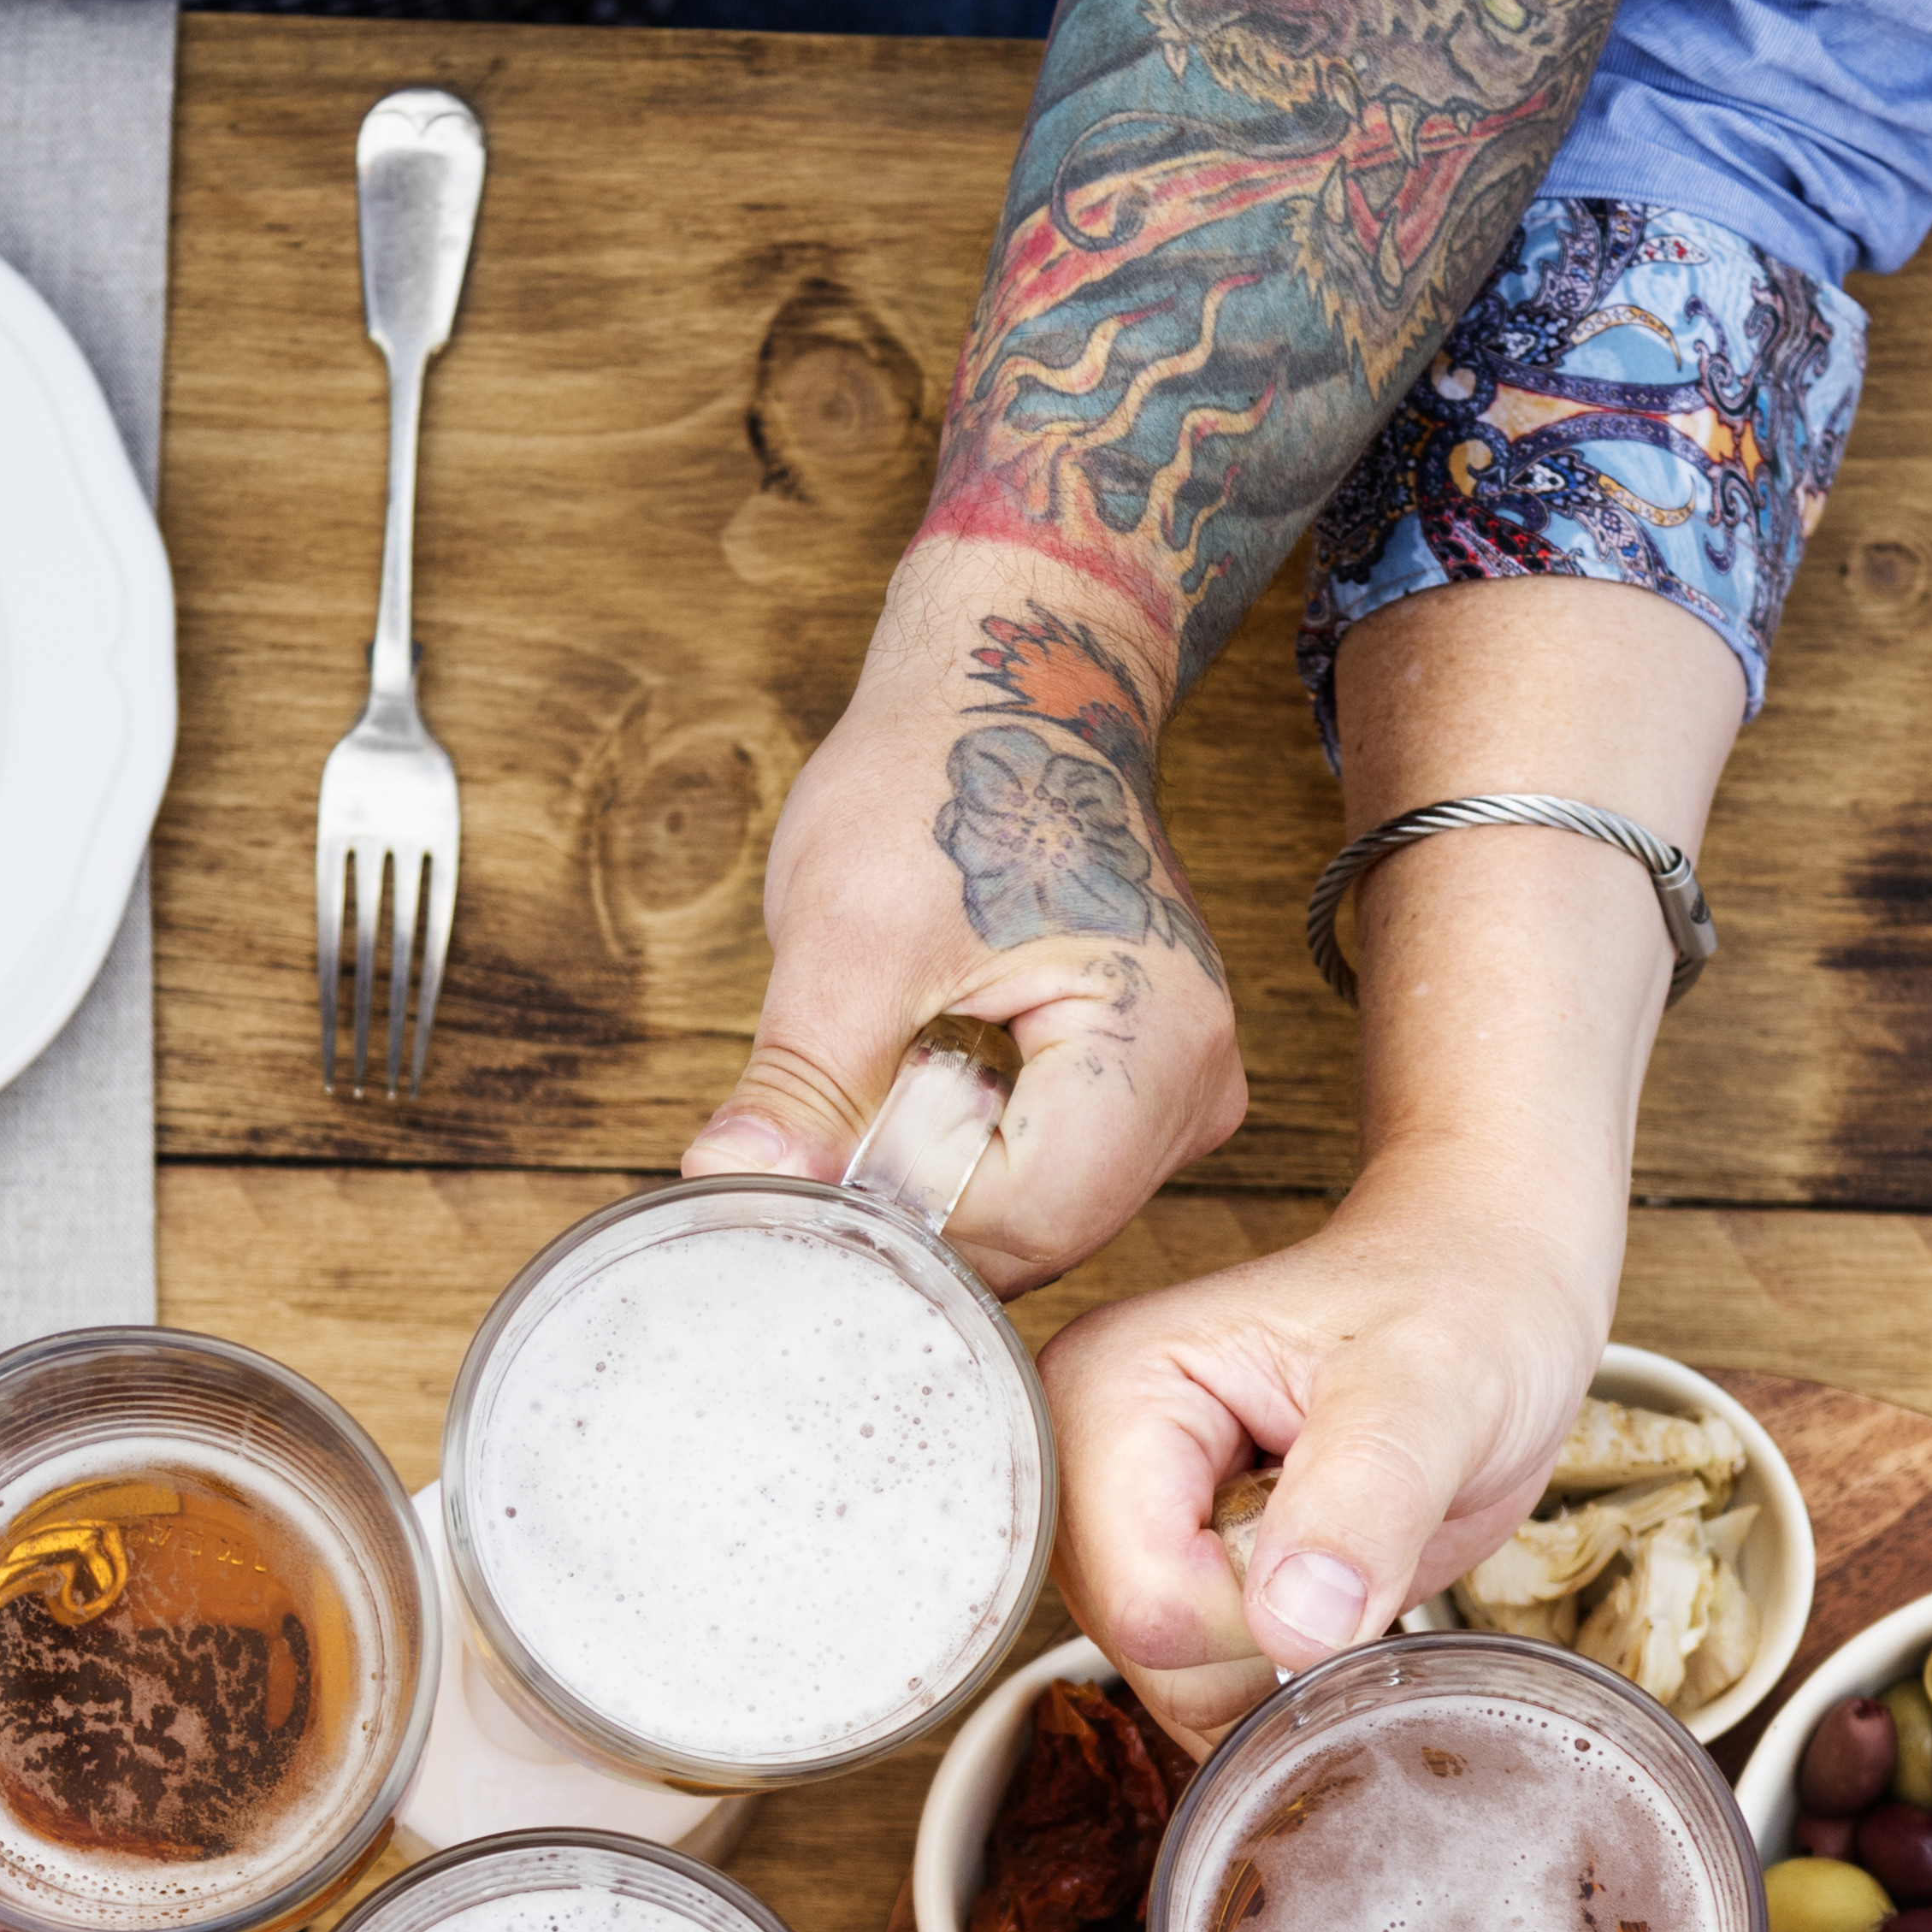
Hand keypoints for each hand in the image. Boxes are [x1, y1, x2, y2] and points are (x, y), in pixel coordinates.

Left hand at [691, 546, 1243, 1293]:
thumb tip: (736, 1191)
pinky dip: (957, 1162)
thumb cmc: (944, 777)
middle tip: (807, 1152)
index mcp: (1156, 1047)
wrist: (1009, 693)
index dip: (895, 1223)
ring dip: (929, 1190)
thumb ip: (802, 1084)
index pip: (1020, 1220)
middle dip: (910, 1217)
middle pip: (1034, 1237)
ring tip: (863, 1099)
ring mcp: (1176, 1100)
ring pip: (1032, 1221)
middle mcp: (1194, 1091)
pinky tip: (909, 1096)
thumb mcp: (847, 934)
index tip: (791, 1187)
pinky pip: (1039, 1179)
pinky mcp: (1137, 1100)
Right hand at [1040, 1192, 1608, 1749]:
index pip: (1150, 1600)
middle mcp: (1080, 1466)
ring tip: (1343, 1539)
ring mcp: (1116, 1528)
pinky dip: (1286, 1667)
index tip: (1354, 1522)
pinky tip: (1328, 1578)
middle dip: (1278, 1630)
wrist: (1487, 1298)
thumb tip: (1297, 1624)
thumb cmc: (1463, 1307)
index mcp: (1106, 1390)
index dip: (1273, 1607)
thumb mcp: (1439, 1384)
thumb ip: (1367, 1494)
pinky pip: (1203, 1689)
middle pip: (1151, 1655)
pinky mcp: (1161, 1573)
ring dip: (1289, 1650)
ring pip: (1177, 1684)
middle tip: (1353, 1522)